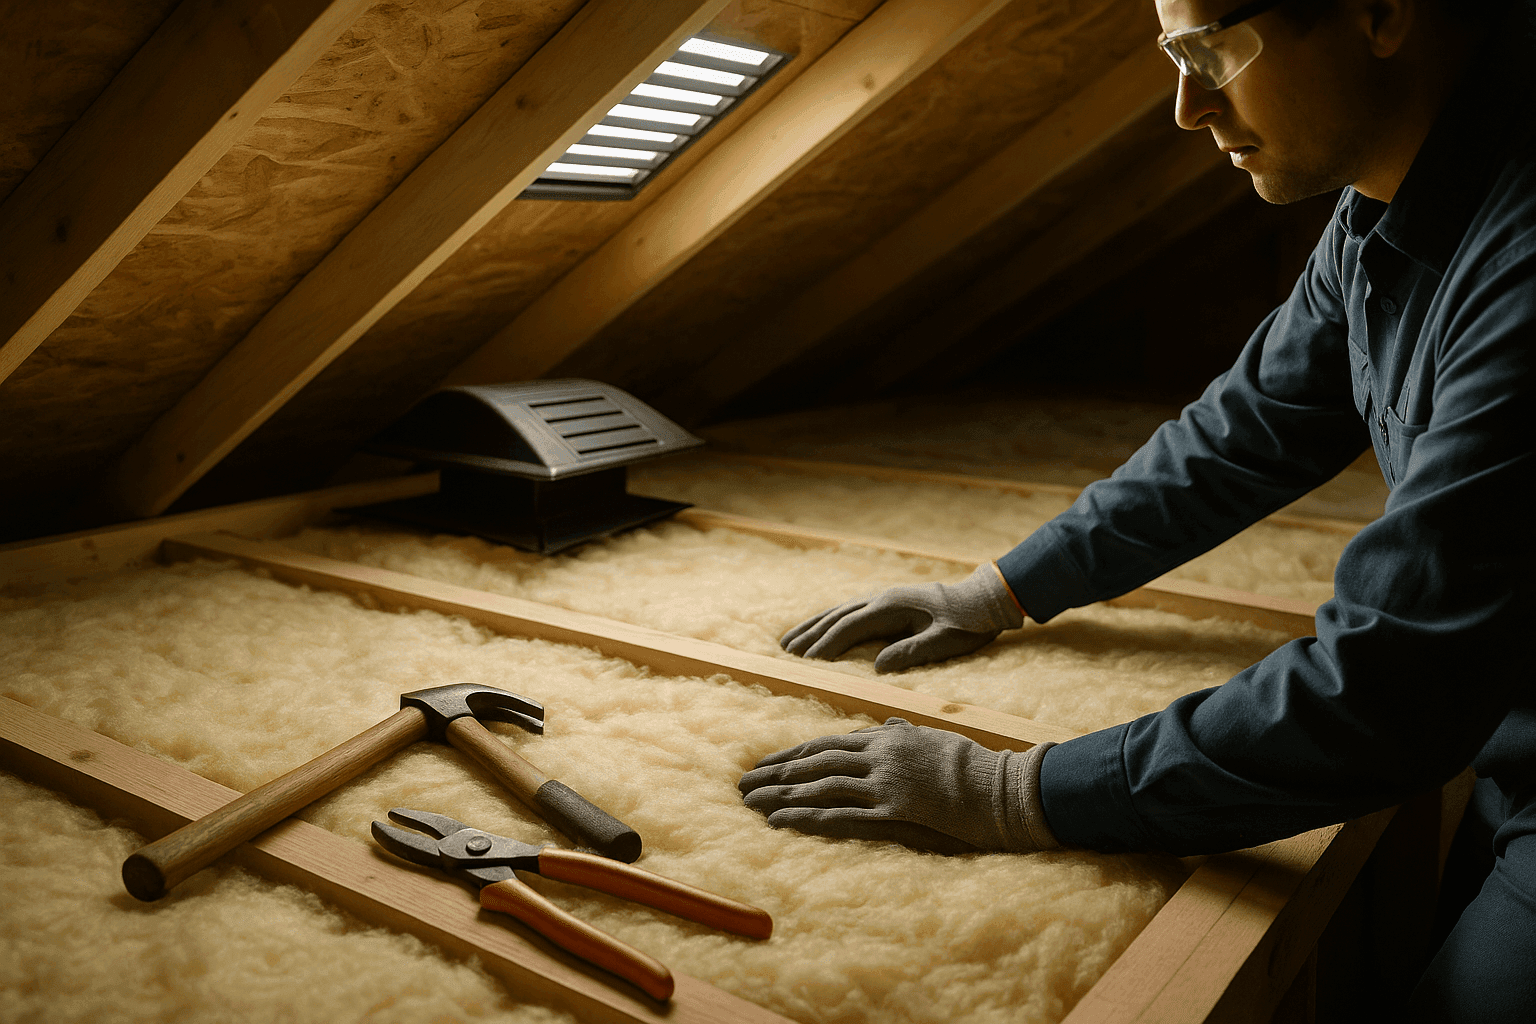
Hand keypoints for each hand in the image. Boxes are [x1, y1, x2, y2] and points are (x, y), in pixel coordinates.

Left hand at [738, 718, 1056, 854]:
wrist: (1002, 788)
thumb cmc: (972, 765)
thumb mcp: (934, 737)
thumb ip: (905, 732)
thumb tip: (886, 724)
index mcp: (886, 738)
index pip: (826, 744)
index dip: (792, 755)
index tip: (767, 764)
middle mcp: (878, 756)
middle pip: (814, 763)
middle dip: (775, 773)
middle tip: (744, 783)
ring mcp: (884, 785)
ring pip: (819, 786)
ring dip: (780, 795)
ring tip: (750, 803)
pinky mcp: (892, 814)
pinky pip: (840, 816)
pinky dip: (805, 817)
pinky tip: (780, 821)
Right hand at [779, 564, 1022, 671]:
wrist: (984, 600)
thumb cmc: (968, 625)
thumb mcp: (944, 642)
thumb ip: (912, 652)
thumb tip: (877, 667)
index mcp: (892, 607)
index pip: (850, 626)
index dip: (826, 644)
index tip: (806, 662)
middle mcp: (882, 598)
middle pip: (836, 615)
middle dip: (809, 633)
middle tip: (784, 651)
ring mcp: (884, 598)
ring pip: (840, 610)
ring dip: (814, 624)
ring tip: (789, 639)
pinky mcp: (888, 602)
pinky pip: (851, 610)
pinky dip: (830, 620)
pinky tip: (821, 629)